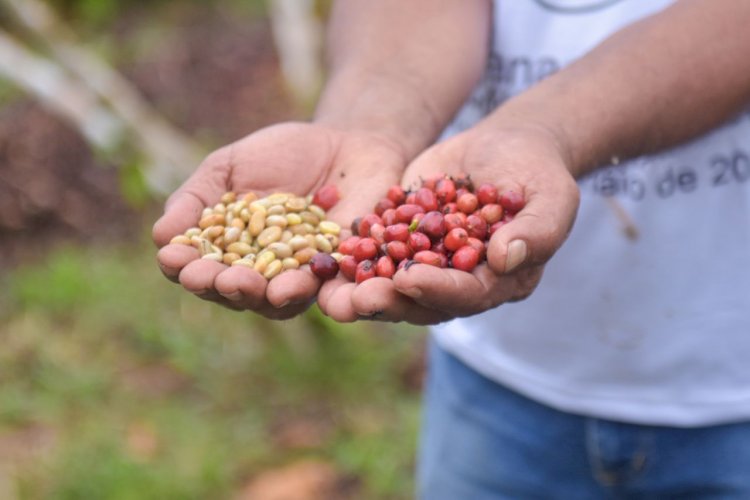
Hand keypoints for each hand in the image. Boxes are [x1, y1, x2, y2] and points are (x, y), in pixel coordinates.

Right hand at [152, 122, 403, 318]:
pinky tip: (295, 282)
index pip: (197, 266)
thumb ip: (196, 198)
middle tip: (211, 278)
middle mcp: (259, 273)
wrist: (345, 146)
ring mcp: (298, 278)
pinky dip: (308, 289)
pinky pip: (324, 290)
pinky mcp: (337, 275)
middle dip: (219, 286)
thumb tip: (159, 236)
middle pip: (233, 292)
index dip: (183, 266)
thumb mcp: (229, 167)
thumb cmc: (280, 155)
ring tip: (247, 284)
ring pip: (275, 300)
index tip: (173, 258)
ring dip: (260, 295)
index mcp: (226, 251)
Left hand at [318, 124, 579, 323]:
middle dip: (391, 300)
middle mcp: (460, 281)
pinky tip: (328, 251)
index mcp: (499, 281)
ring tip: (334, 285)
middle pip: (422, 300)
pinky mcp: (404, 239)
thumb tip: (506, 259)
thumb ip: (538, 230)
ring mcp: (429, 262)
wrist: (507, 146)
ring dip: (363, 287)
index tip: (409, 280)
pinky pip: (377, 251)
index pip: (466, 295)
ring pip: (392, 283)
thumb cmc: (538, 172)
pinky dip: (353, 253)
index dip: (437, 290)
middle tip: (359, 298)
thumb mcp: (550, 196)